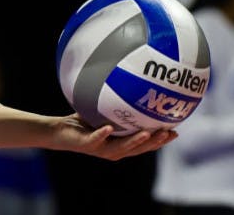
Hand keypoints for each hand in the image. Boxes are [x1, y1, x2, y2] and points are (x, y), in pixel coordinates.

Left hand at [47, 114, 176, 160]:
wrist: (59, 131)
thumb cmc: (82, 121)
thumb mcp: (103, 111)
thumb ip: (116, 104)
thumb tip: (129, 83)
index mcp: (119, 144)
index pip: (143, 144)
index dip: (159, 141)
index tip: (175, 132)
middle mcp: (112, 149)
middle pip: (138, 149)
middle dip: (154, 142)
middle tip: (168, 133)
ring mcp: (100, 148)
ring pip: (121, 148)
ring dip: (134, 141)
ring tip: (147, 133)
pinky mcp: (86, 145)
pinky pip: (95, 139)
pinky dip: (102, 134)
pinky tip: (109, 129)